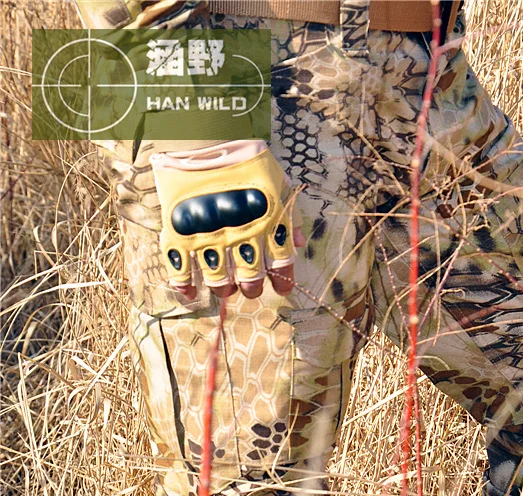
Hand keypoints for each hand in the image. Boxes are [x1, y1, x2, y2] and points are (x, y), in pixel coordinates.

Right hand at [151, 139, 303, 300]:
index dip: (282, 280)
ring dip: (224, 288)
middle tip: (249, 286)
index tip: (280, 288)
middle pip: (250, 278)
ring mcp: (208, 236)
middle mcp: (239, 235)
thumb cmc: (242, 153)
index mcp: (267, 222)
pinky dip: (185, 287)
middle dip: (251, 287)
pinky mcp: (179, 233)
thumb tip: (299, 242)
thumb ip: (287, 212)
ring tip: (225, 287)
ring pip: (219, 280)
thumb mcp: (274, 178)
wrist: (200, 131)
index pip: (281, 263)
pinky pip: (181, 271)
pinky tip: (192, 293)